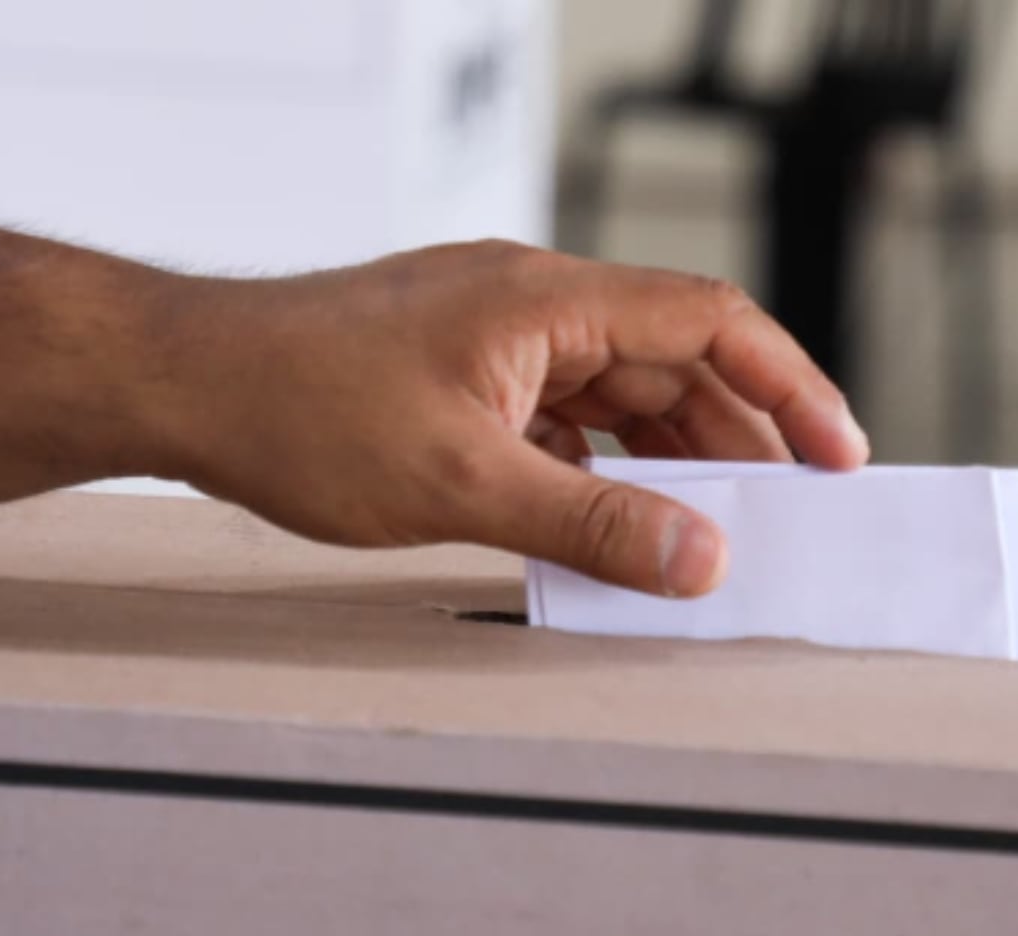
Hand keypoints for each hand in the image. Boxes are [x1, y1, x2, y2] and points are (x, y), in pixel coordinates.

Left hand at [139, 241, 868, 597]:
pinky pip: (561, 413)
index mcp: (547, 298)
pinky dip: (599, 465)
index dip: (789, 385)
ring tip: (709, 529)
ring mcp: (493, 336)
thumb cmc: (297, 406)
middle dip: (738, 436)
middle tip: (785, 517)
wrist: (181, 383)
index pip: (709, 320)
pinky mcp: (460, 373)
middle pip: (672, 358)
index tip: (836, 457)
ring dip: (668, 455)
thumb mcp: (461, 484)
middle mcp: (530, 302)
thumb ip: (590, 522)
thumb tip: (699, 555)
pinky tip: (609, 518)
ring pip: (617, 391)